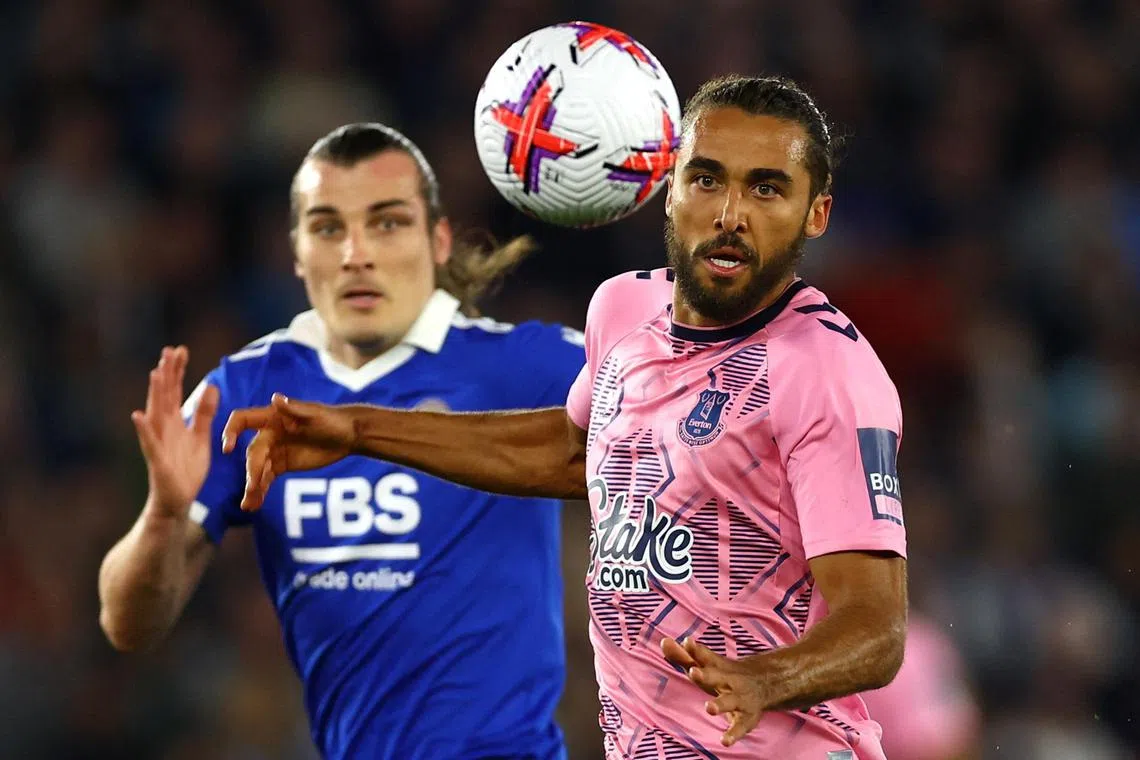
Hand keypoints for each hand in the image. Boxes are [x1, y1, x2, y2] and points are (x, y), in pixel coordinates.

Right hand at [131, 346, 219, 518]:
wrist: (177, 500)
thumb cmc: (186, 468)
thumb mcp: (201, 437)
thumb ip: (205, 414)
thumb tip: (213, 387)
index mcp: (175, 422)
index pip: (175, 390)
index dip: (177, 371)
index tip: (180, 350)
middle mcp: (164, 428)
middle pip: (164, 395)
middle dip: (167, 373)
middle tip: (169, 350)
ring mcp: (158, 442)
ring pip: (156, 413)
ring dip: (155, 393)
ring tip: (156, 372)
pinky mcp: (157, 459)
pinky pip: (149, 442)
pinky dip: (143, 429)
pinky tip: (137, 415)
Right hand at [222, 393, 355, 510]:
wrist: (349, 435)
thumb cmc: (332, 419)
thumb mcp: (316, 414)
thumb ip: (295, 409)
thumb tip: (275, 398)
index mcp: (272, 417)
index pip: (242, 420)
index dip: (231, 431)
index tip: (228, 448)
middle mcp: (269, 434)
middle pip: (253, 453)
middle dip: (252, 469)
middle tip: (253, 486)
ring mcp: (274, 451)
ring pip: (257, 469)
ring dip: (252, 485)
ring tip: (249, 503)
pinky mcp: (282, 465)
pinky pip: (267, 478)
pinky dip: (261, 491)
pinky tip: (254, 505)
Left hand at [661, 636, 770, 746]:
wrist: (764, 683)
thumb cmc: (725, 675)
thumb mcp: (707, 666)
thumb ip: (684, 656)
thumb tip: (663, 642)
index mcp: (718, 668)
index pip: (705, 657)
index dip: (696, 650)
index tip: (687, 643)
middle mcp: (730, 681)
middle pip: (717, 676)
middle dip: (705, 675)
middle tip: (692, 671)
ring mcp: (740, 699)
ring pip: (730, 701)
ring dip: (720, 704)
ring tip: (709, 708)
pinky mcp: (747, 718)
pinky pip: (740, 727)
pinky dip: (733, 734)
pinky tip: (724, 741)